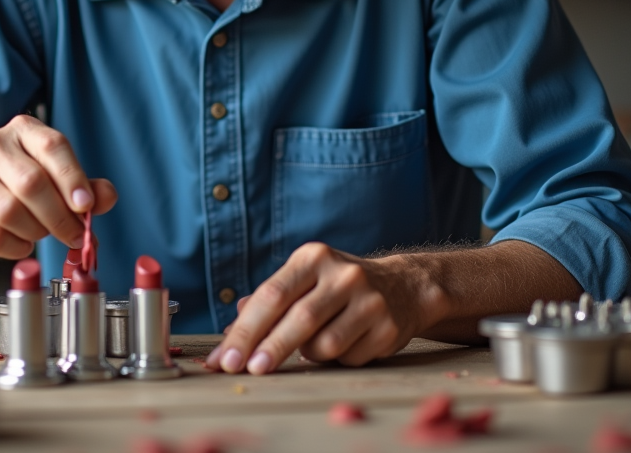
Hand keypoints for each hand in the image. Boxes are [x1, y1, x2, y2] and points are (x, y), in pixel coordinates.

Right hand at [0, 115, 117, 258]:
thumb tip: (106, 197)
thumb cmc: (20, 190)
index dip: (73, 178)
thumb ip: (87, 188)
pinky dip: (16, 247)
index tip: (87, 206)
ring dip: (36, 232)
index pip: (53, 146)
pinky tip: (21, 243)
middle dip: (59, 216)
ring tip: (41, 233)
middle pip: (32, 183)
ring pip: (11, 212)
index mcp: (23, 130)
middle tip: (74, 235)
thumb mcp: (57, 182)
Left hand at [205, 243, 427, 374]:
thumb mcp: (304, 280)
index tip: (226, 359)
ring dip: (309, 354)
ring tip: (313, 346)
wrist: (404, 286)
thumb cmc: (337, 287)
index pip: (272, 295)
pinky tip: (347, 343)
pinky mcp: (388, 328)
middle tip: (247, 372)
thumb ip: (268, 301)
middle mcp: (343, 274)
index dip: (246, 330)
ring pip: (324, 344)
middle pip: (299, 318)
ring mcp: (370, 300)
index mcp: (313, 257)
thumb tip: (230, 329)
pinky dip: (337, 359)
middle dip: (269, 348)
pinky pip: (349, 357)